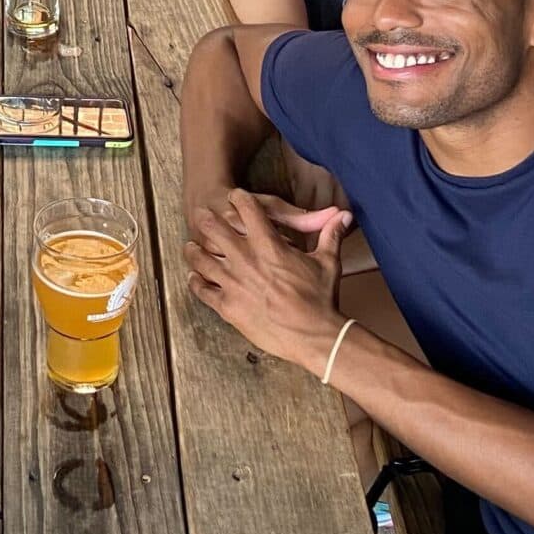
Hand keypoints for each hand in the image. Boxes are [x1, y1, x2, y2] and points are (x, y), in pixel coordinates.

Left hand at [184, 190, 350, 368]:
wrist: (314, 336)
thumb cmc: (321, 298)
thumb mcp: (327, 262)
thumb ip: (329, 234)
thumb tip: (342, 214)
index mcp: (268, 245)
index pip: (247, 210)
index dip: (239, 198)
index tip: (235, 196)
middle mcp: (246, 260)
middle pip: (215, 229)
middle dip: (206, 218)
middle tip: (200, 214)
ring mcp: (233, 284)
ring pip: (201, 260)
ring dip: (193, 251)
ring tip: (190, 246)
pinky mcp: (228, 307)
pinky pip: (203, 291)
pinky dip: (195, 283)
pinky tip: (194, 278)